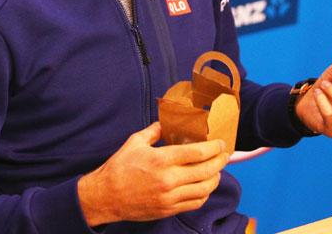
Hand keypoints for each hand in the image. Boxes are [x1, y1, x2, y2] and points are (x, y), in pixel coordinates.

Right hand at [77, 122, 229, 225]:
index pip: (197, 153)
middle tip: (225, 154)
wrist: (106, 196)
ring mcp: (170, 197)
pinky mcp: (169, 209)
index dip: (214, 147)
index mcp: (161, 159)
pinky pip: (195, 203)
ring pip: (204, 189)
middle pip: (206, 171)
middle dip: (220, 161)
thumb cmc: (119, 166)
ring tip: (217, 170)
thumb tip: (168, 122)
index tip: (221, 142)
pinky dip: (205, 194)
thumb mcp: (135, 141)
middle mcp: (168, 179)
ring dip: (215, 178)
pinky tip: (205, 186)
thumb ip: (155, 130)